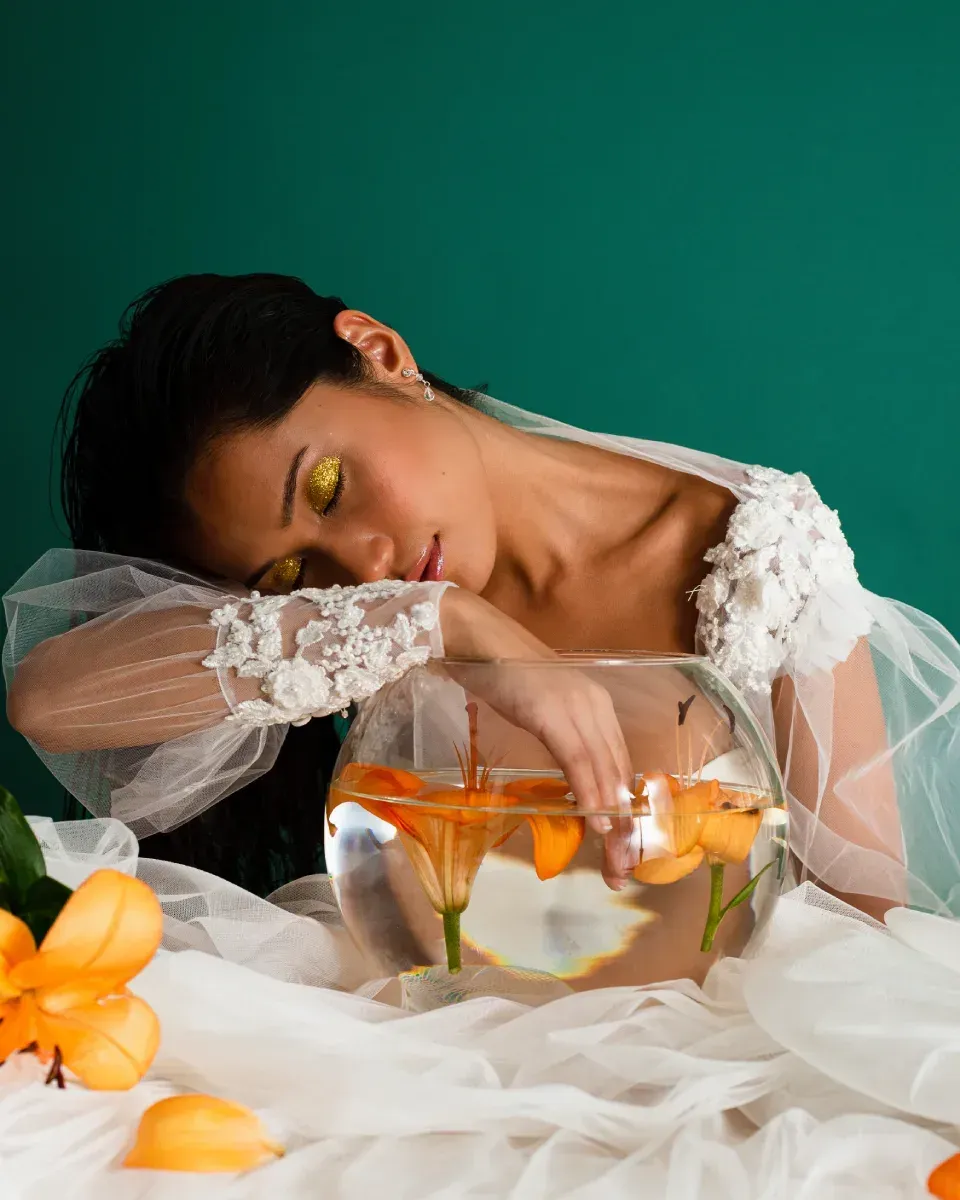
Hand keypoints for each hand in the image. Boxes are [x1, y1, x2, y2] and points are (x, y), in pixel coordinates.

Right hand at [439, 589, 637, 888]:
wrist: (471, 636)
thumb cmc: (497, 672)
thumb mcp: (538, 711)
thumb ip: (560, 740)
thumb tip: (570, 782)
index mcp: (595, 706)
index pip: (618, 764)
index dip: (624, 807)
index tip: (625, 846)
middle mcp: (595, 704)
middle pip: (619, 772)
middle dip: (625, 823)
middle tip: (622, 868)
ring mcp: (577, 705)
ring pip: (604, 770)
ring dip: (611, 817)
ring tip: (614, 856)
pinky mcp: (553, 711)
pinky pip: (578, 761)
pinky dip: (589, 793)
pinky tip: (596, 820)